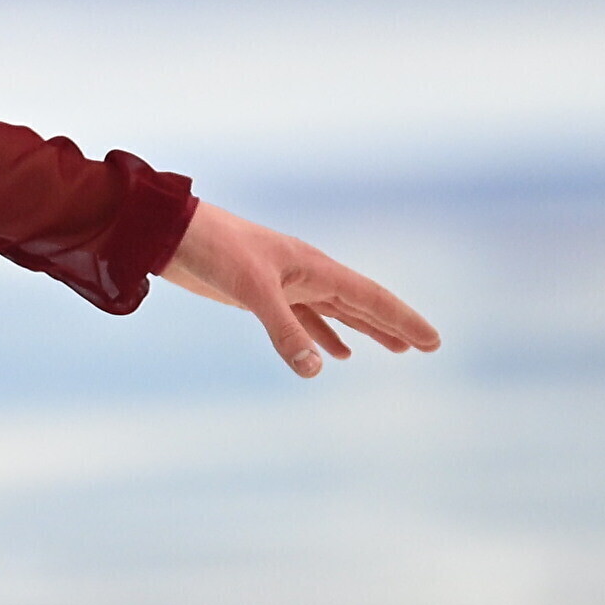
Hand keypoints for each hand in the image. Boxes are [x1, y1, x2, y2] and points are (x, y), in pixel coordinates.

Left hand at [159, 200, 438, 377]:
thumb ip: (285, 331)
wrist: (171, 234)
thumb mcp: (252, 291)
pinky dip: (322, 335)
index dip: (402, 320)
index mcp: (315, 268)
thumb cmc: (214, 250)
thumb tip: (316, 370)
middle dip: (393, 325)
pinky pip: (305, 318)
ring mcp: (286, 284)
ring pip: (337, 312)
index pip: (371, 297)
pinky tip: (333, 354)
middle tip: (428, 346)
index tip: (433, 341)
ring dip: (364, 331)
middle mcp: (307, 275)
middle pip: (362, 304)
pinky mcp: (261, 294)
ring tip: (395, 350)